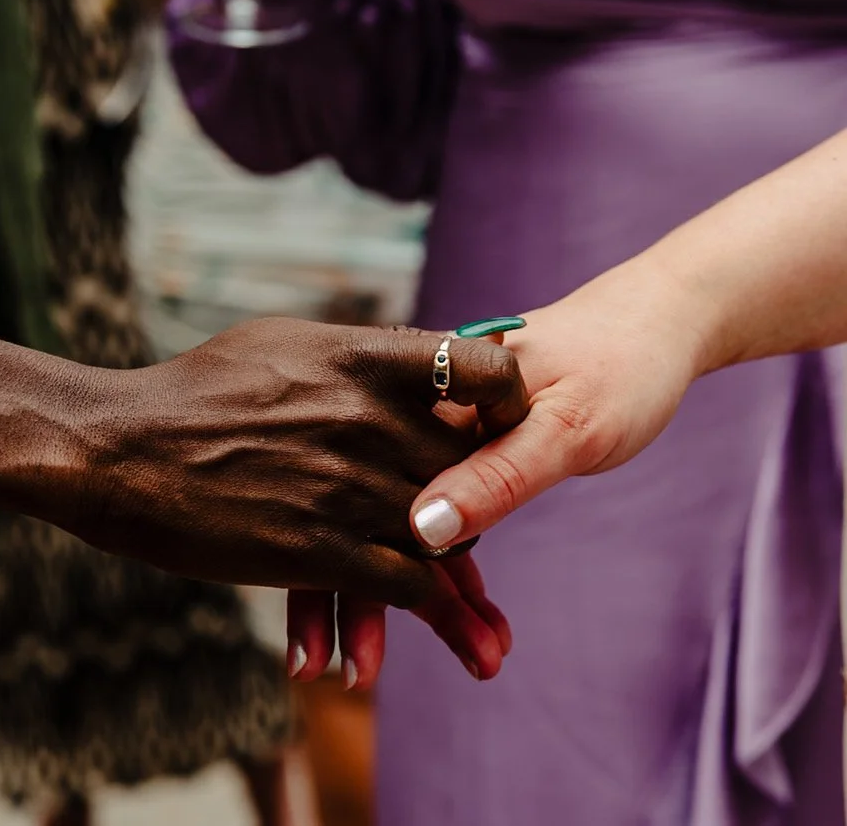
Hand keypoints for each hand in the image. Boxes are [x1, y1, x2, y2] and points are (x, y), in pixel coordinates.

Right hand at [65, 317, 528, 677]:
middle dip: (481, 504)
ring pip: (450, 539)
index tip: (501, 426)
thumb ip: (348, 356)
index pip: (484, 369)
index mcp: (362, 359)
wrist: (119, 449)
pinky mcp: (320, 549)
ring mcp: (349, 485)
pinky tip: (425, 621)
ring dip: (467, 585)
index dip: (508, 401)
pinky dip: (427, 609)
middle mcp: (370, 419)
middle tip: (485, 539)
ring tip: (490, 632)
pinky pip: (407, 586)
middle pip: (468, 468)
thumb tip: (391, 356)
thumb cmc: (189, 392)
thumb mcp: (277, 345)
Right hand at [319, 270, 697, 688]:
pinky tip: (457, 628)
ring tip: (454, 662)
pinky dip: (435, 580)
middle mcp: (408, 413)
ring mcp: (423, 440)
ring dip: (407, 602)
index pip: (364, 487)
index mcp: (420, 389)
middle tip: (368, 672)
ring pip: (391, 529)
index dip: (351, 563)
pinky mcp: (451, 463)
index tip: (364, 638)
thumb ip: (498, 474)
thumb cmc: (616, 364)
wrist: (649, 327)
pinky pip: (426, 527)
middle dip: (370, 603)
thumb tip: (424, 528)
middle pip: (369, 514)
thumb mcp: (567, 425)